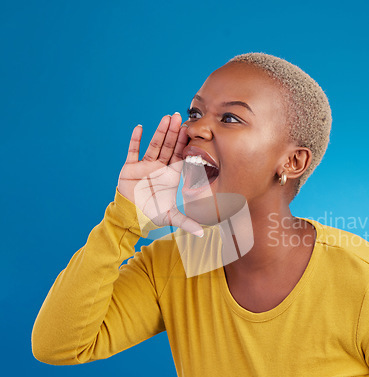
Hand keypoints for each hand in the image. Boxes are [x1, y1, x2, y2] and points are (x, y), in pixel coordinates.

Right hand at [117, 113, 202, 236]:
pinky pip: (133, 151)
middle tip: (180, 117)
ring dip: (159, 132)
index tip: (190, 131)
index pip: (179, 156)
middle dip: (174, 132)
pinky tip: (140, 127)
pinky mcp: (130, 167)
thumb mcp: (171, 217)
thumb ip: (187, 222)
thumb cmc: (151, 214)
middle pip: (168, 146)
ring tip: (166, 118)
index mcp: (170, 175)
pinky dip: (135, 140)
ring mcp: (144, 165)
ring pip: (153, 145)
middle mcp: (159, 167)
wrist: (131, 216)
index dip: (184, 144)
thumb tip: (204, 233)